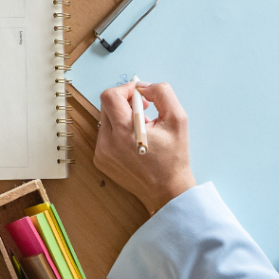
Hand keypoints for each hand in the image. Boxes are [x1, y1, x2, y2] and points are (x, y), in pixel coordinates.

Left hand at [93, 81, 195, 214]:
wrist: (168, 192)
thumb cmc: (174, 158)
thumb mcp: (178, 120)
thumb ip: (162, 94)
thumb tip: (143, 86)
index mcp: (124, 131)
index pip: (110, 96)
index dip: (125, 89)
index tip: (139, 95)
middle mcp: (107, 142)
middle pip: (107, 105)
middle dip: (125, 102)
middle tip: (144, 111)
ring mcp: (101, 152)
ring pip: (106, 119)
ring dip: (122, 117)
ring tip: (141, 129)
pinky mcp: (100, 160)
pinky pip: (105, 134)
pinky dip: (118, 131)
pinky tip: (134, 142)